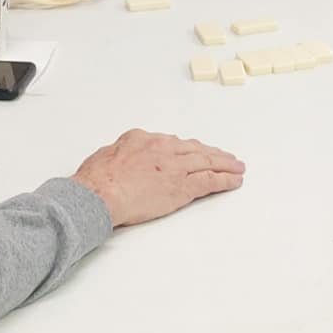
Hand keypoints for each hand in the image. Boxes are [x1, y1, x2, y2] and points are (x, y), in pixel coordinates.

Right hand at [74, 129, 244, 227]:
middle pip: (194, 149)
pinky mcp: (182, 186)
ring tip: (237, 167)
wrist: (99, 193)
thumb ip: (120, 153)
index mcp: (143, 139)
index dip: (187, 149)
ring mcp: (175, 167)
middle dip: (212, 153)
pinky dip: (225, 180)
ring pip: (207, 162)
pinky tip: (235, 181)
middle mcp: (163, 148)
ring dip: (225, 164)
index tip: (195, 152)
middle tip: (225, 157)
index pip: (172, 143)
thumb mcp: (105, 154)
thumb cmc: (96, 179)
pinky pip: (210, 181)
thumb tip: (121, 157)